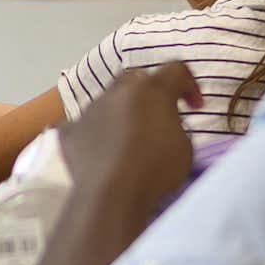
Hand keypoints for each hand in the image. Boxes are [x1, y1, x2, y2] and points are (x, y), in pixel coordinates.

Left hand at [56, 61, 198, 210]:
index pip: (176, 70)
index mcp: (153, 89)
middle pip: (137, 79)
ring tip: (128, 137)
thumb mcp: (185, 147)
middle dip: (151, 92)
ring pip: (108, 100)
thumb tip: (165, 125)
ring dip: (120, 111)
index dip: (189, 85)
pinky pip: (81, 124)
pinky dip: (92, 132)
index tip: (194, 107)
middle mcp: (119, 91)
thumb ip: (176, 125)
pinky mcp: (70, 131)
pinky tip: (99, 149)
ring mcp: (91, 109)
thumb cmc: (156, 170)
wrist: (112, 195)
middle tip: (159, 115)